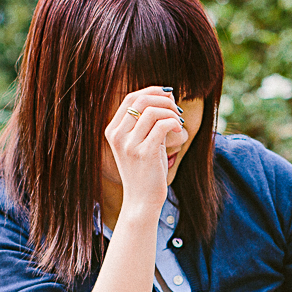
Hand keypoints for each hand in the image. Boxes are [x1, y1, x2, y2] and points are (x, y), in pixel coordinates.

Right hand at [103, 86, 186, 215]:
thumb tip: (167, 94)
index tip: (168, 95)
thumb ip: (148, 120)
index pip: (131, 98)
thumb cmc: (145, 170)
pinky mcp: (144, 153)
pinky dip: (174, 123)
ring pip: (152, 111)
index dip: (152, 91)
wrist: (141, 200)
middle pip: (141, 100)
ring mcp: (128, 145)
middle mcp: (117, 136)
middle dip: (163, 100)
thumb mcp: (141, 141)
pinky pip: (162, 125)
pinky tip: (178, 131)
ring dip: (171, 112)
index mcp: (113, 130)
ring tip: (178, 123)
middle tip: (177, 110)